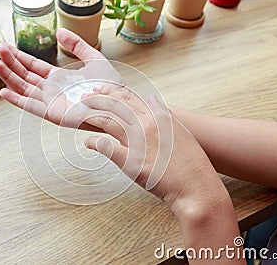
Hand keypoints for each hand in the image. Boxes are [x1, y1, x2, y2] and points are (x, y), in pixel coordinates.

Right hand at [0, 28, 121, 130]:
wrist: (118, 103)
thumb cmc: (109, 86)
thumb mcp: (93, 59)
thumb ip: (77, 45)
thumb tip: (60, 32)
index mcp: (59, 79)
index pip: (34, 66)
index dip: (20, 57)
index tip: (7, 47)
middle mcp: (52, 90)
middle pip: (25, 75)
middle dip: (11, 63)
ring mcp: (51, 102)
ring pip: (24, 88)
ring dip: (9, 76)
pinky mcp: (53, 113)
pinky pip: (31, 107)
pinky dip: (17, 100)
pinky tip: (4, 91)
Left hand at [81, 85, 229, 212]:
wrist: (196, 186)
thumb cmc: (191, 163)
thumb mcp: (180, 130)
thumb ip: (164, 113)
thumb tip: (151, 98)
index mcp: (160, 116)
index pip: (130, 97)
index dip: (111, 92)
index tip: (100, 89)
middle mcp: (148, 124)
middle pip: (116, 105)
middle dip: (97, 99)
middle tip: (84, 98)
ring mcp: (138, 142)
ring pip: (108, 121)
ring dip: (91, 116)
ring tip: (80, 115)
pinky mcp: (131, 161)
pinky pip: (106, 147)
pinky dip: (93, 143)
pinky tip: (88, 143)